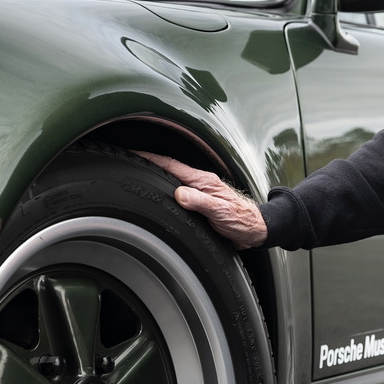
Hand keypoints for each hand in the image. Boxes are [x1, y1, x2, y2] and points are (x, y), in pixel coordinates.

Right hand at [134, 152, 267, 248]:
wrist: (256, 230)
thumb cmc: (242, 220)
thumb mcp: (220, 211)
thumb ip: (199, 201)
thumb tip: (179, 194)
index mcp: (202, 180)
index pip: (171, 165)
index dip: (150, 158)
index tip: (132, 153)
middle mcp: (199, 183)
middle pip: (168, 170)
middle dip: (148, 165)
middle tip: (127, 162)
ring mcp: (199, 191)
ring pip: (172, 181)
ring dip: (156, 176)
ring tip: (137, 175)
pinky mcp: (200, 201)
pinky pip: (178, 192)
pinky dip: (166, 190)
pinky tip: (159, 194)